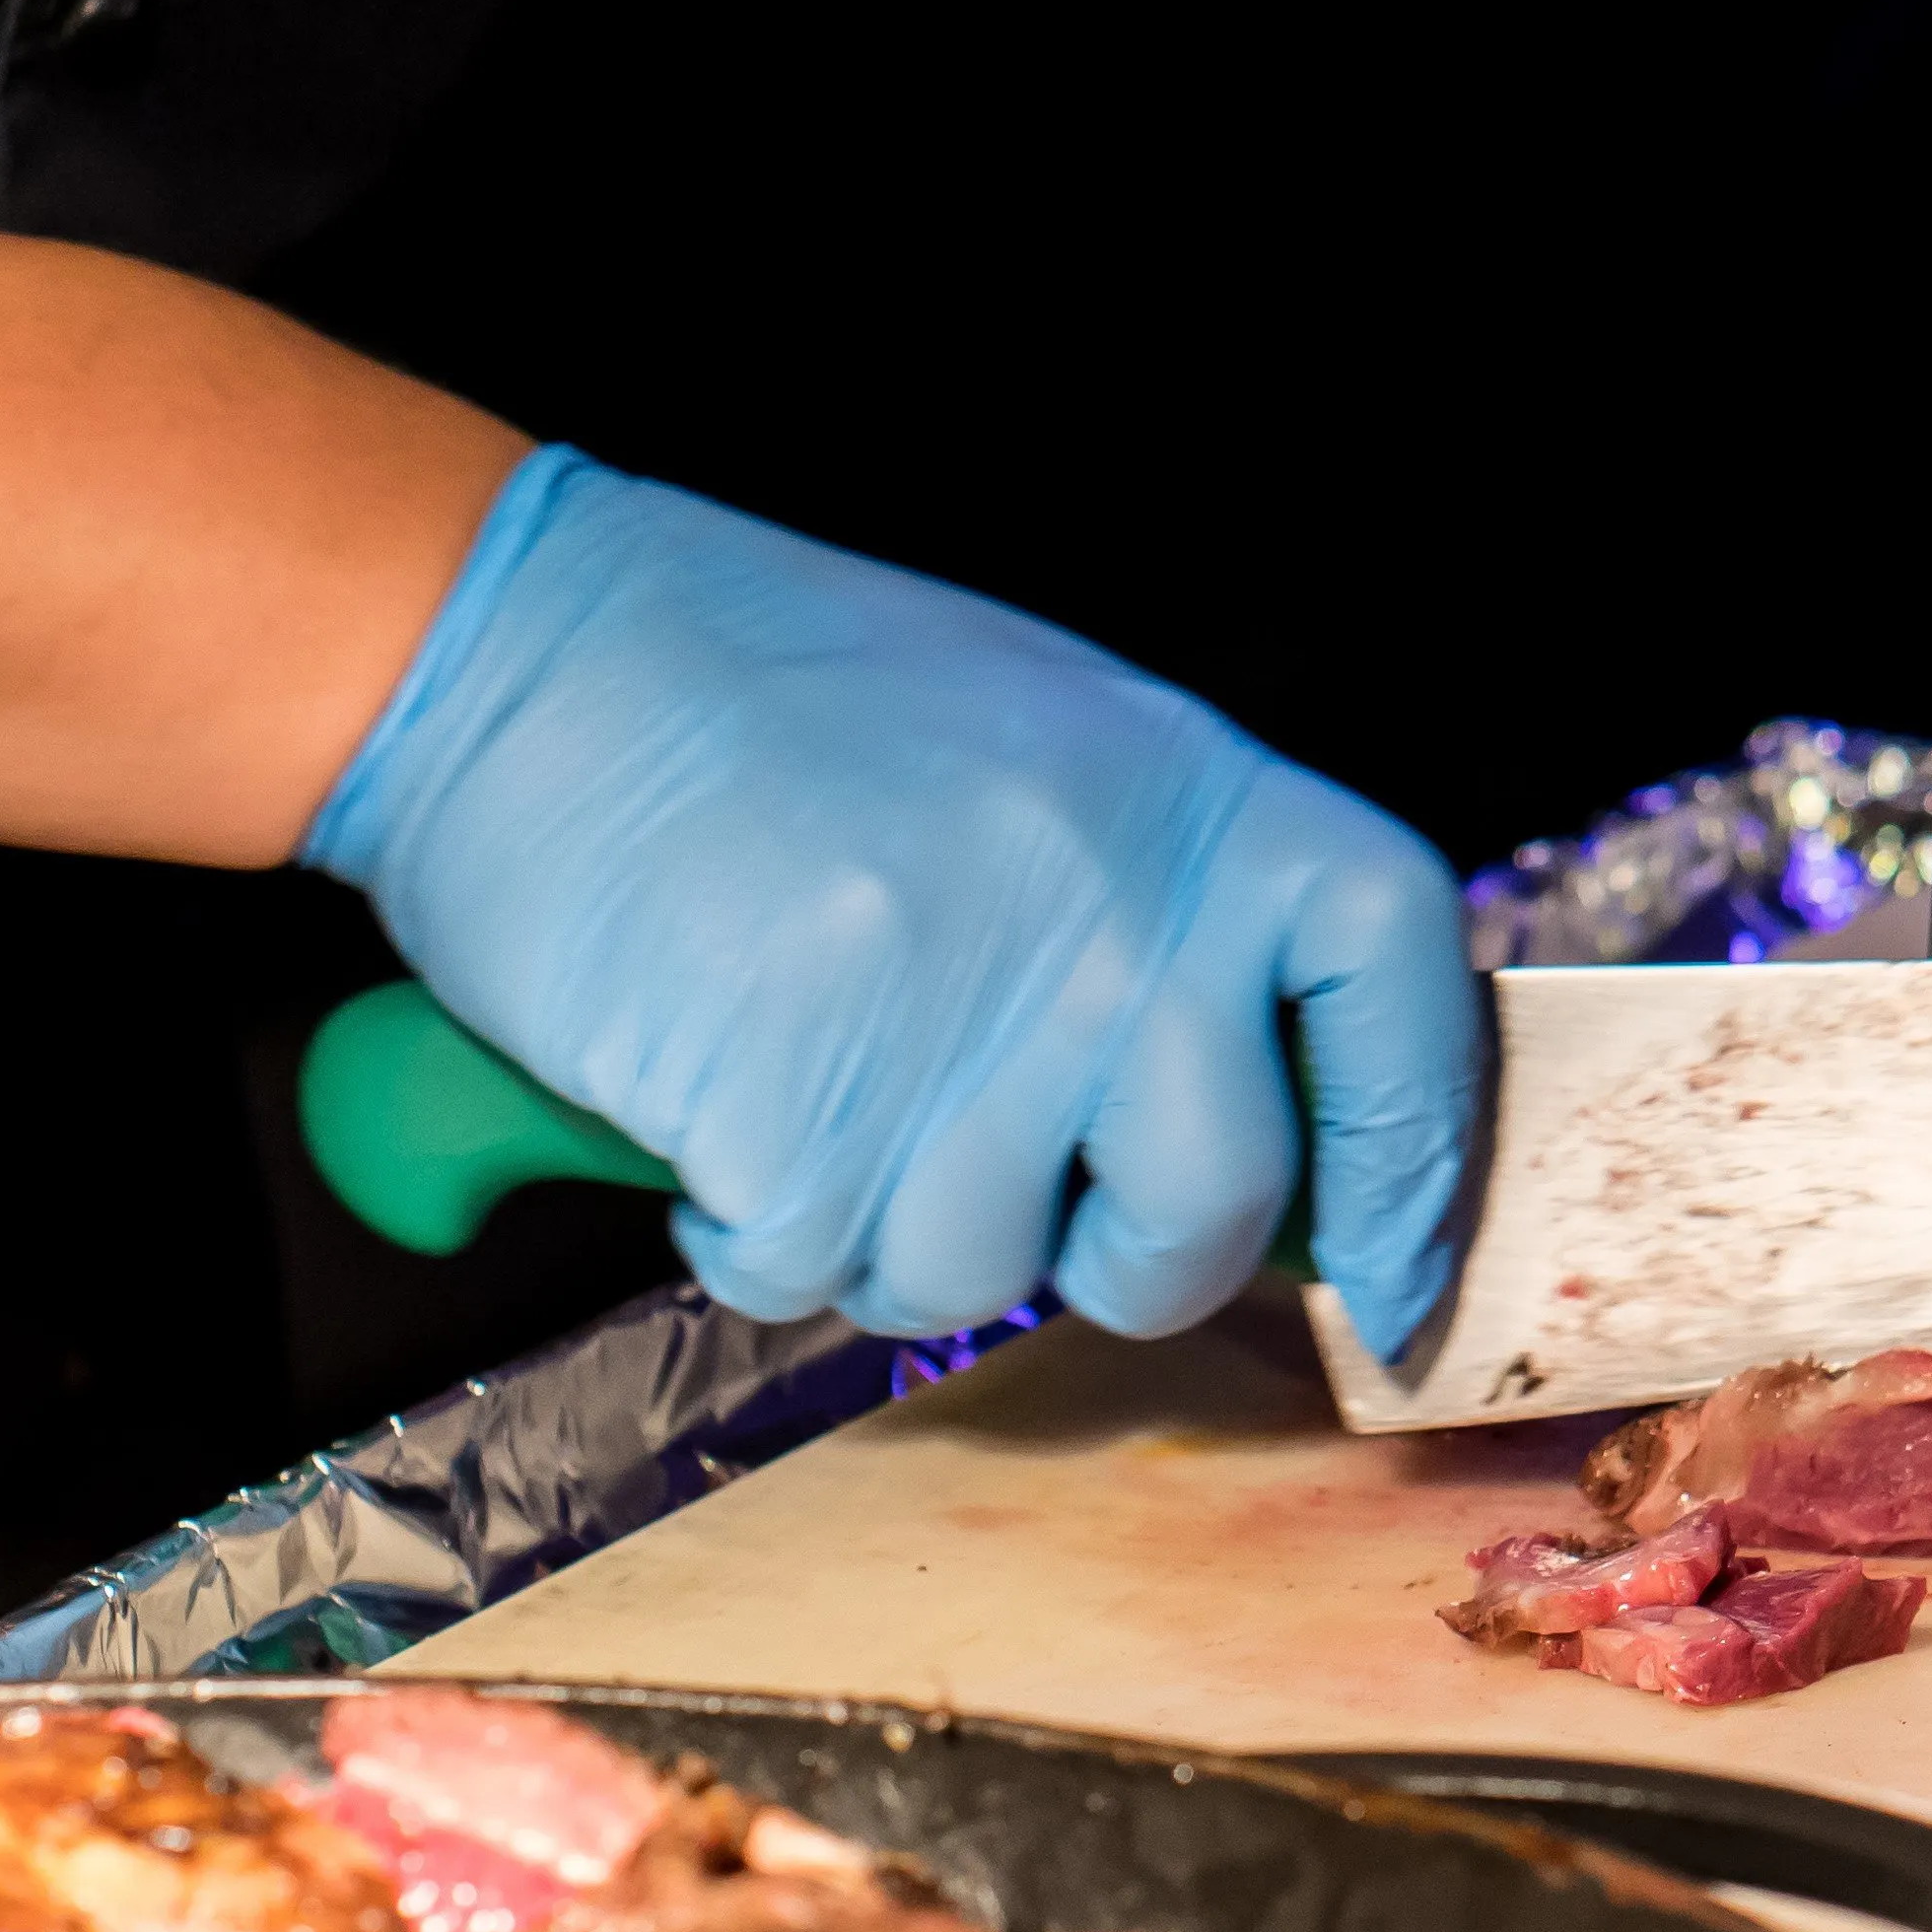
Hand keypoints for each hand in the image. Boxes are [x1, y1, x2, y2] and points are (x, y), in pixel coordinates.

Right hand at [304, 454, 1482, 1353]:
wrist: (515, 653)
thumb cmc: (771, 708)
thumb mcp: (1042, 756)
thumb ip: (1169, 915)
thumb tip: (1274, 1127)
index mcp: (1195, 801)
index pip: (1400, 997)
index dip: (1416, 1164)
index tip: (1393, 1278)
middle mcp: (1115, 909)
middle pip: (1212, 1206)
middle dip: (1117, 1254)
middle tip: (1006, 1182)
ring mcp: (967, 1014)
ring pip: (990, 1270)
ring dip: (887, 1223)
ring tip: (809, 1069)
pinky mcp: (804, 1112)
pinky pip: (816, 1267)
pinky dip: (751, 1225)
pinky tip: (714, 1089)